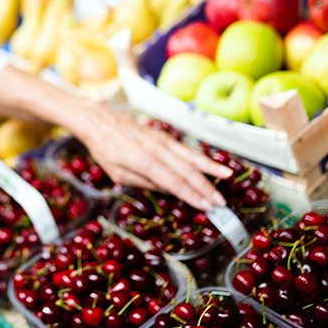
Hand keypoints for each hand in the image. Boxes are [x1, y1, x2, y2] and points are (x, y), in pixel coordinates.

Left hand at [73, 102, 230, 211]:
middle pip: (186, 171)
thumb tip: (167, 190)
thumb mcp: (117, 173)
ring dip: (210, 169)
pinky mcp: (164, 136)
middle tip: (220, 202)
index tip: (206, 207)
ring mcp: (162, 140)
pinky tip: (212, 164)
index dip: (192, 196)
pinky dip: (201, 157)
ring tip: (227, 177)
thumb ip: (144, 182)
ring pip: (191, 156)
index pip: (173, 182)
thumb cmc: (105, 149)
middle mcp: (156, 149)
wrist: (100, 120)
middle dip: (205, 187)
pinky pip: (185, 149)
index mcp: (143, 161)